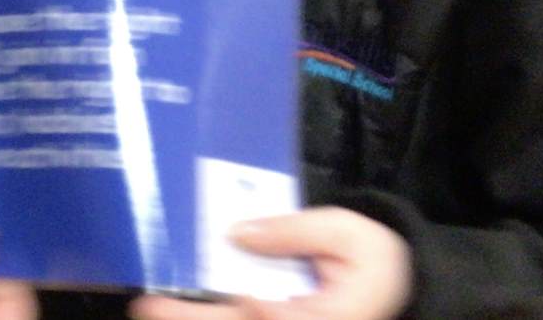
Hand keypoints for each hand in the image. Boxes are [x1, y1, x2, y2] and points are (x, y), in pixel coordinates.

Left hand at [131, 208, 409, 319]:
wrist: (391, 285)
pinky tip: (173, 306)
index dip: (259, 314)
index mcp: (331, 315)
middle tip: (151, 306)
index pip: (285, 319)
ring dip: (195, 316)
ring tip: (151, 307)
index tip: (245, 300)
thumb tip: (239, 234)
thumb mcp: (344, 230)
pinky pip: (240, 316)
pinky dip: (209, 312)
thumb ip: (294, 232)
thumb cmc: (371, 257)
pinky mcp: (273, 319)